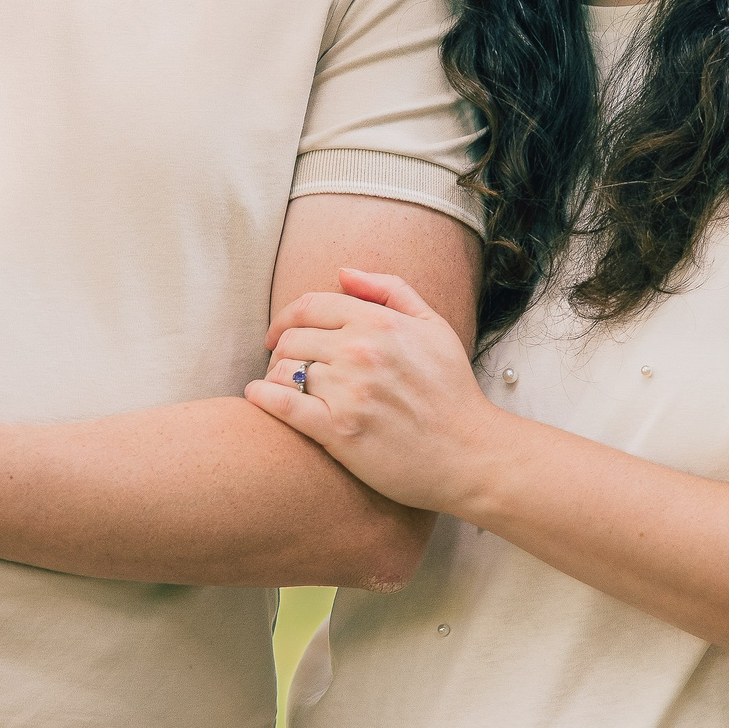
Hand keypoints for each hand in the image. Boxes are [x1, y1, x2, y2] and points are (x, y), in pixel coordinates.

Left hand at [243, 267, 504, 516]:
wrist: (471, 454)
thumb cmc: (452, 391)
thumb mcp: (433, 326)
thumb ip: (390, 290)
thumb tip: (343, 273)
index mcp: (379, 323)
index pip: (311, 306)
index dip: (286, 317)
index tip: (279, 332)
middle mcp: (360, 352)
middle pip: (292, 338)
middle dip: (279, 348)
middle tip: (280, 364)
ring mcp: (349, 393)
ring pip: (285, 371)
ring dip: (274, 375)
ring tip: (278, 385)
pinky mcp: (340, 432)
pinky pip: (283, 406)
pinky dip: (263, 398)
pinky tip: (257, 397)